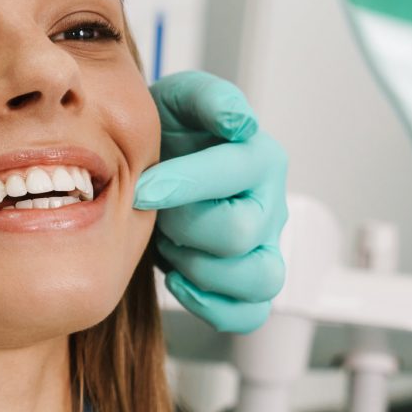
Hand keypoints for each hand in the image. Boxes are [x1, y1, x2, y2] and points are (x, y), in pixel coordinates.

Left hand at [133, 71, 287, 333]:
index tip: (141, 188)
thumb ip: (207, 98)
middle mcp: (270, 203)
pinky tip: (179, 280)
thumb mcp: (178, 100)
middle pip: (240, 233)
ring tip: (172, 246)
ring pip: (259, 280)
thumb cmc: (168, 135)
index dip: (183, 184)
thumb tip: (237, 120)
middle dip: (185, 226)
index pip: (234, 174)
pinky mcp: (250, 279)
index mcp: (258, 157)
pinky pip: (250, 312)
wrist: (156, 164)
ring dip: (202, 269)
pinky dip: (213, 305)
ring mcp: (264, 246)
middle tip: (156, 214)